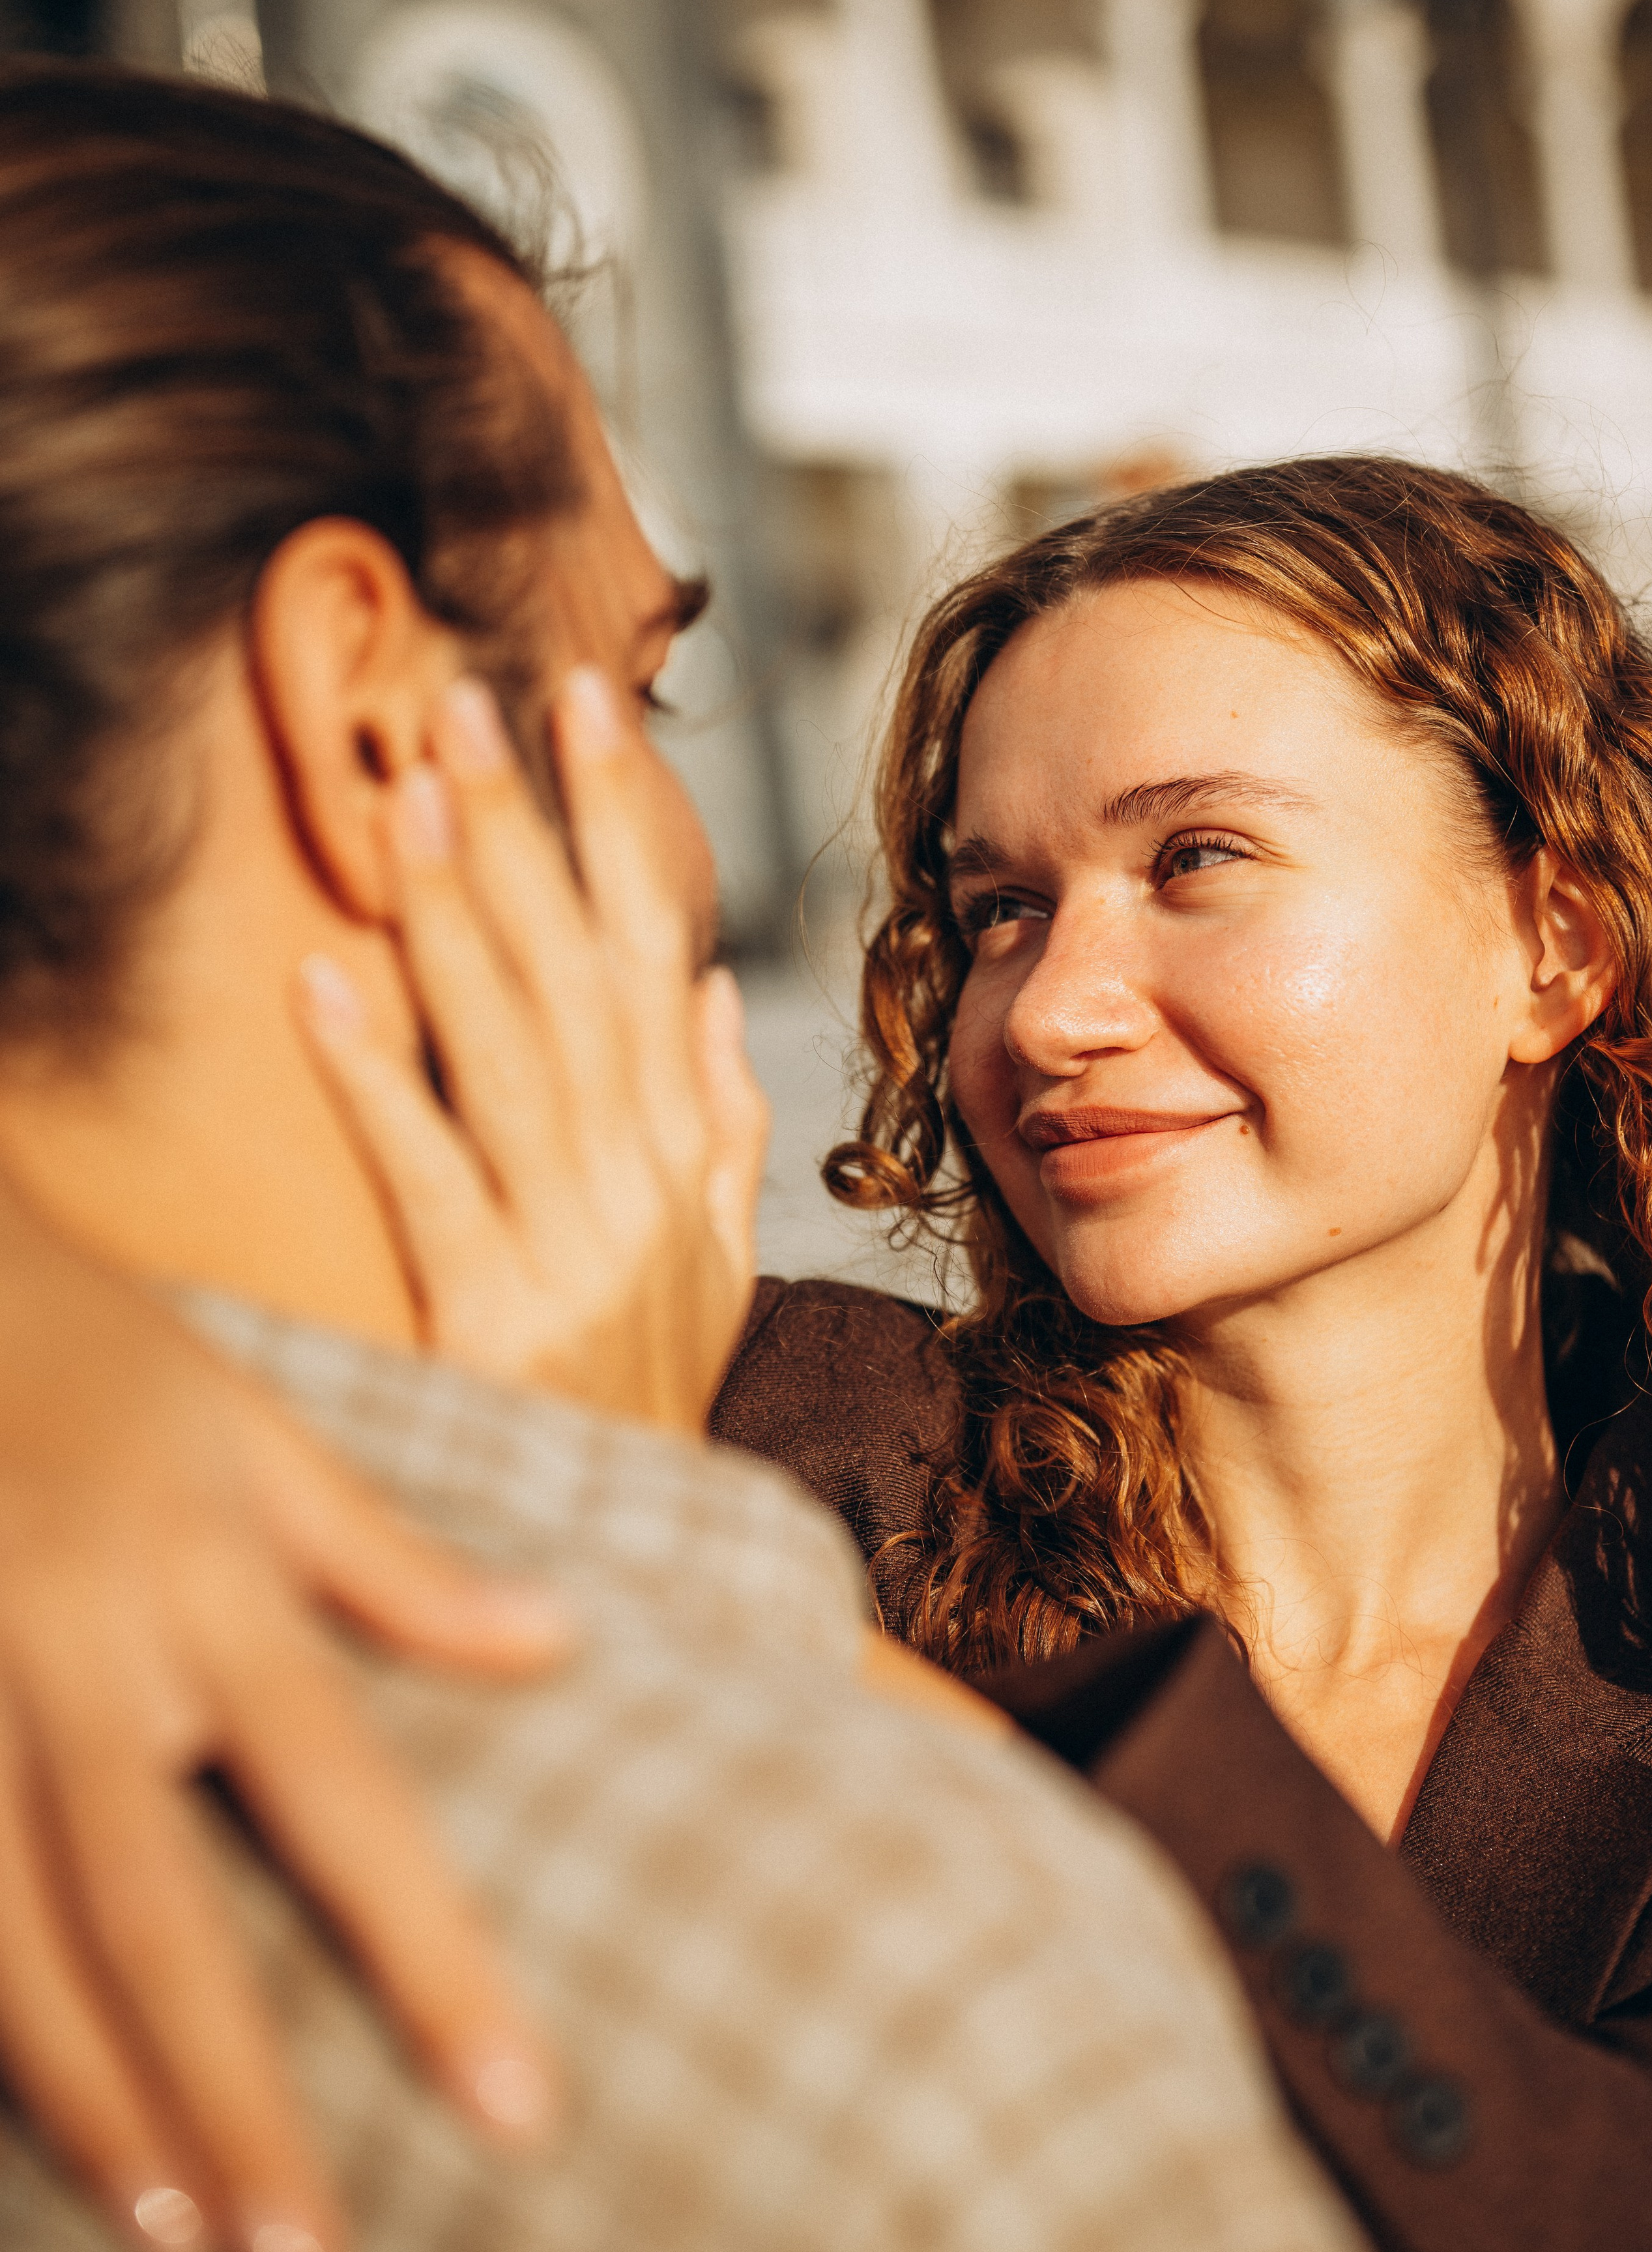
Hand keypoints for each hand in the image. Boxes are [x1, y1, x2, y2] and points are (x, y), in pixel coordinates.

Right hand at [0, 1182, 565, 2251]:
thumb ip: (393, 1561)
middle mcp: (77, 1654)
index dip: (432, 1960)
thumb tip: (559, 1643)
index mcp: (203, 1585)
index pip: (347, 1798)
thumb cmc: (96, 1354)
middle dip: (235, 2098)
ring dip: (88, 2100)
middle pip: (160, 1910)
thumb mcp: (255, 1430)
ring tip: (179, 2238)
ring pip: (8, 1934)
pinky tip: (29, 2131)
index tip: (517, 2109)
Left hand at [298, 667, 769, 1431]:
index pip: (654, 949)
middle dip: (522, 828)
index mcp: (683, 1148)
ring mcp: (574, 1244)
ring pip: (513, 1051)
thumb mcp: (720, 1258)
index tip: (577, 705)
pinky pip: (431, 1179)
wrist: (639, 1551)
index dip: (616, 822)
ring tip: (403, 795)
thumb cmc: (662, 1388)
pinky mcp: (494, 1314)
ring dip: (459, 917)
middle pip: (578, 974)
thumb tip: (717, 991)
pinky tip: (330, 983)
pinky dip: (383, 1081)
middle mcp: (640, 1177)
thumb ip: (722, 1121)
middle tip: (460, 700)